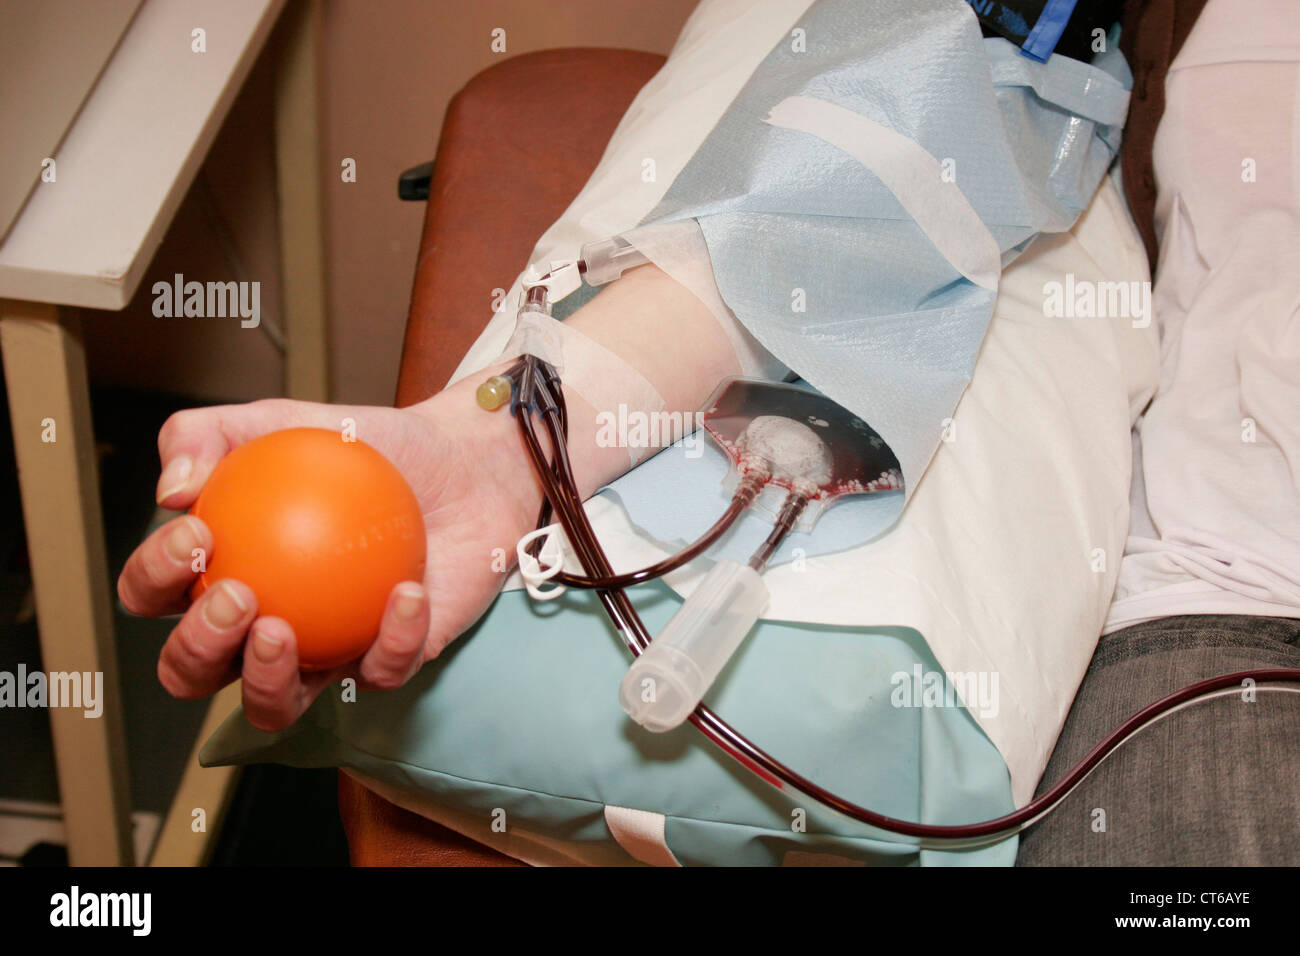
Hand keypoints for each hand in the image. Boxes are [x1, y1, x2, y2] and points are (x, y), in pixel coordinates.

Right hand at [117, 373, 542, 730]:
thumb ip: (208, 436)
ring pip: (274, 706)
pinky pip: (382, 671)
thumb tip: (170, 491)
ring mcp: (322, 654)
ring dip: (265, 681)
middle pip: (193, 672)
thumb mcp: (280, 421)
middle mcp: (258, 626)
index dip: (152, 579)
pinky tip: (406, 594)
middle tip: (237, 595)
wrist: (457, 464)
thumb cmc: (362, 447)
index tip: (197, 535)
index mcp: (219, 572)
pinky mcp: (388, 662)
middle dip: (196, 649)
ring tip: (279, 629)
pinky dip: (393, 638)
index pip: (154, 595)